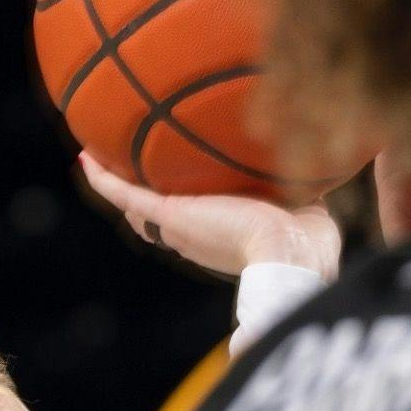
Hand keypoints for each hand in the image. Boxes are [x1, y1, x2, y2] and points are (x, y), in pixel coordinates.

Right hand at [76, 152, 341, 281]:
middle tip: (121, 175)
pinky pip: (126, 194)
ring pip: (134, 206)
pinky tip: (87, 157)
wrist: (291, 253)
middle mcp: (193, 235)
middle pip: (154, 219)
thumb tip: (323, 187)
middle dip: (138, 198)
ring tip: (93, 159)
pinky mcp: (170, 214)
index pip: (191, 224)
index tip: (172, 193)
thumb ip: (306, 196)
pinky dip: (105, 179)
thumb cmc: (307, 243)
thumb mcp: (306, 211)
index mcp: (221, 238)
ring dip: (113, 184)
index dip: (178, 209)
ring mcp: (178, 226)